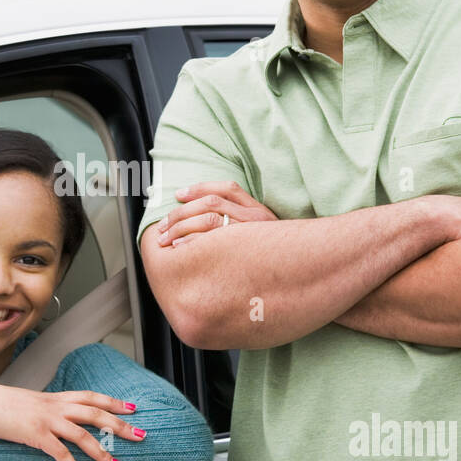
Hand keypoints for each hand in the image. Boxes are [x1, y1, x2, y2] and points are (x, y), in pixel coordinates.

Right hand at [0, 382, 143, 460]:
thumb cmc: (5, 404)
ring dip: (103, 453)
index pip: (92, 397)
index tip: (132, 409)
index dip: (114, 402)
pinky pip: (60, 454)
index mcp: (57, 398)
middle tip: (141, 435)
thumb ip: (50, 410)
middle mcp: (57, 407)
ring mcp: (48, 421)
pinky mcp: (37, 435)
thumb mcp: (33, 402)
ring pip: (84, 436)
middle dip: (121, 426)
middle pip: (96, 414)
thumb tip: (63, 420)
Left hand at [156, 180, 277, 245]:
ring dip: (183, 227)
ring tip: (166, 238)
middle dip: (182, 213)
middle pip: (212, 204)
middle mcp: (257, 218)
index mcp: (258, 209)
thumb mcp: (261, 233)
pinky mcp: (246, 254)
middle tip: (162, 226)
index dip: (199, 188)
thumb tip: (205, 213)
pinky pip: (213, 244)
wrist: (298, 272)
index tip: (178, 195)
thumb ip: (241, 220)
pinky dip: (193, 244)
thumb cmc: (272, 256)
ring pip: (210, 221)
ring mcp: (252, 236)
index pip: (227, 188)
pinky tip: (180, 249)